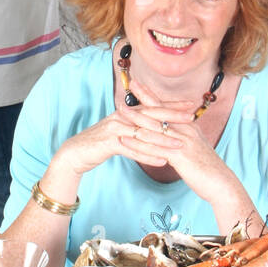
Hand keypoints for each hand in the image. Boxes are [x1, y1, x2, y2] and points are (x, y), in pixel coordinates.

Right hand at [48, 98, 190, 186]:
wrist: (75, 153)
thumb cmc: (99, 143)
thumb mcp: (119, 131)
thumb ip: (135, 126)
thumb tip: (152, 125)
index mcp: (126, 112)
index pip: (152, 106)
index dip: (172, 106)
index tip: (191, 105)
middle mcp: (121, 117)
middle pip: (150, 115)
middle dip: (172, 117)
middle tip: (192, 117)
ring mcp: (115, 129)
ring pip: (143, 134)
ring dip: (163, 140)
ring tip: (181, 144)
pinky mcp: (109, 144)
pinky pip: (132, 150)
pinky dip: (148, 156)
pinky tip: (162, 161)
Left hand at [121, 77, 258, 229]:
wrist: (221, 183)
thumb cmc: (208, 169)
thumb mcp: (195, 150)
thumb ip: (182, 141)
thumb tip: (171, 138)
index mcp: (189, 127)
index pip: (168, 107)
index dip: (153, 95)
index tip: (140, 84)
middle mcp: (186, 130)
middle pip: (161, 110)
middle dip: (144, 97)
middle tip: (130, 84)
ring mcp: (182, 141)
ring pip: (155, 126)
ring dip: (136, 117)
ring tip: (120, 110)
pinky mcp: (178, 156)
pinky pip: (153, 147)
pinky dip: (137, 142)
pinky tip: (124, 139)